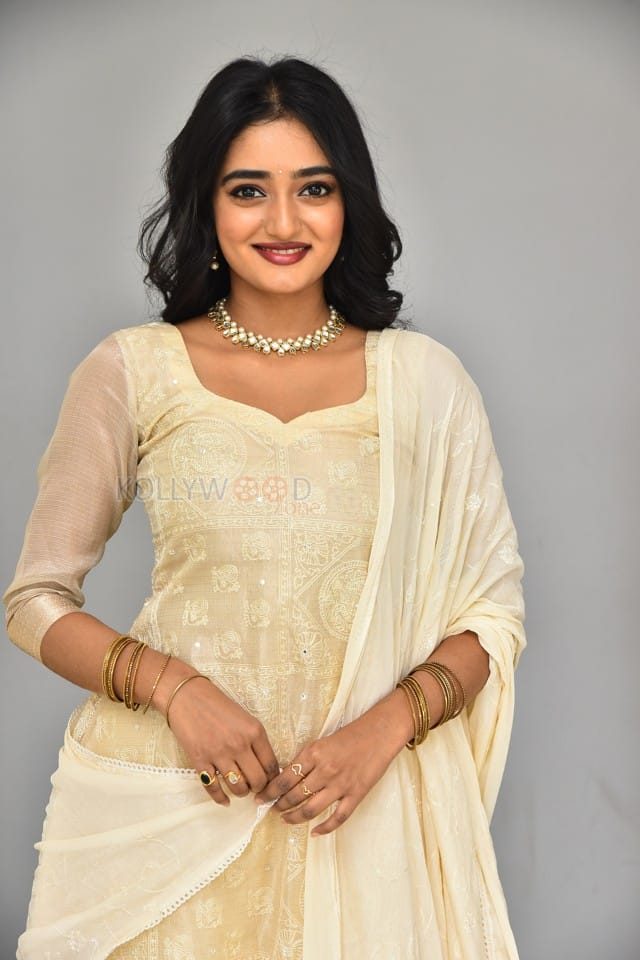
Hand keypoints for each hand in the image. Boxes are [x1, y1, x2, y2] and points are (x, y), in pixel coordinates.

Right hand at [166, 674, 279, 806]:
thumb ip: (255, 740)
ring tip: (240, 788)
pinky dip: (220, 798)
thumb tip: (265, 766)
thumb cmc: (217, 704)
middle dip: (259, 788)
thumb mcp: (244, 717)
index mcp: (254, 731)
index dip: (273, 779)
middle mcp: (239, 744)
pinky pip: (214, 789)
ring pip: (238, 788)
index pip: (272, 765)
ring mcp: (219, 754)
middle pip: (258, 781)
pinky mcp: (200, 761)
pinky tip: (224, 800)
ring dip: (241, 792)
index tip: (271, 782)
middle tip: (255, 786)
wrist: (186, 696)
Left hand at [255, 692, 410, 835]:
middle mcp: (324, 770)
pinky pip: (337, 818)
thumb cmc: (350, 735)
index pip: (284, 778)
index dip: (269, 791)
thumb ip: (306, 759)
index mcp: (314, 754)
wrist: (379, 733)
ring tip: (285, 820)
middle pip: (294, 795)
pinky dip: (324, 828)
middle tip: (271, 810)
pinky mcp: (356, 795)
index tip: (260, 798)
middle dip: (279, 806)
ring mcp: (341, 785)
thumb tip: (286, 777)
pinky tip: (314, 832)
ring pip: (311, 809)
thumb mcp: (322, 741)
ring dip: (294, 818)